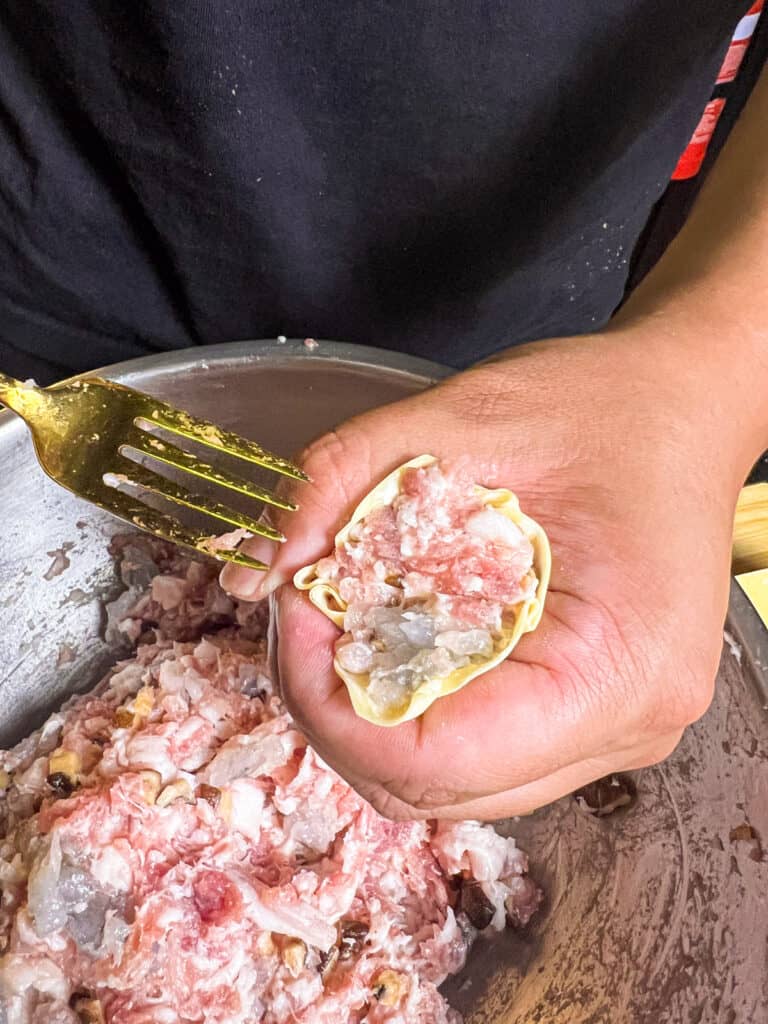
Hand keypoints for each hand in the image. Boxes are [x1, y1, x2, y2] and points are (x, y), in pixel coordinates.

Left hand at [221, 326, 745, 819]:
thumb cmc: (603, 406)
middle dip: (336, 708)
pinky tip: (396, 633)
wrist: (683, 407)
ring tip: (344, 618)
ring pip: (448, 781)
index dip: (331, 706)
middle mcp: (626, 724)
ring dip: (369, 711)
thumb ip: (342, 478)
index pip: (436, 760)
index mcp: (616, 667)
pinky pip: (477, 747)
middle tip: (304, 610)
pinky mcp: (590, 711)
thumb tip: (252, 568)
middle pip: (434, 788)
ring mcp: (612, 729)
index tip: (293, 614)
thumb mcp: (461, 418)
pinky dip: (413, 700)